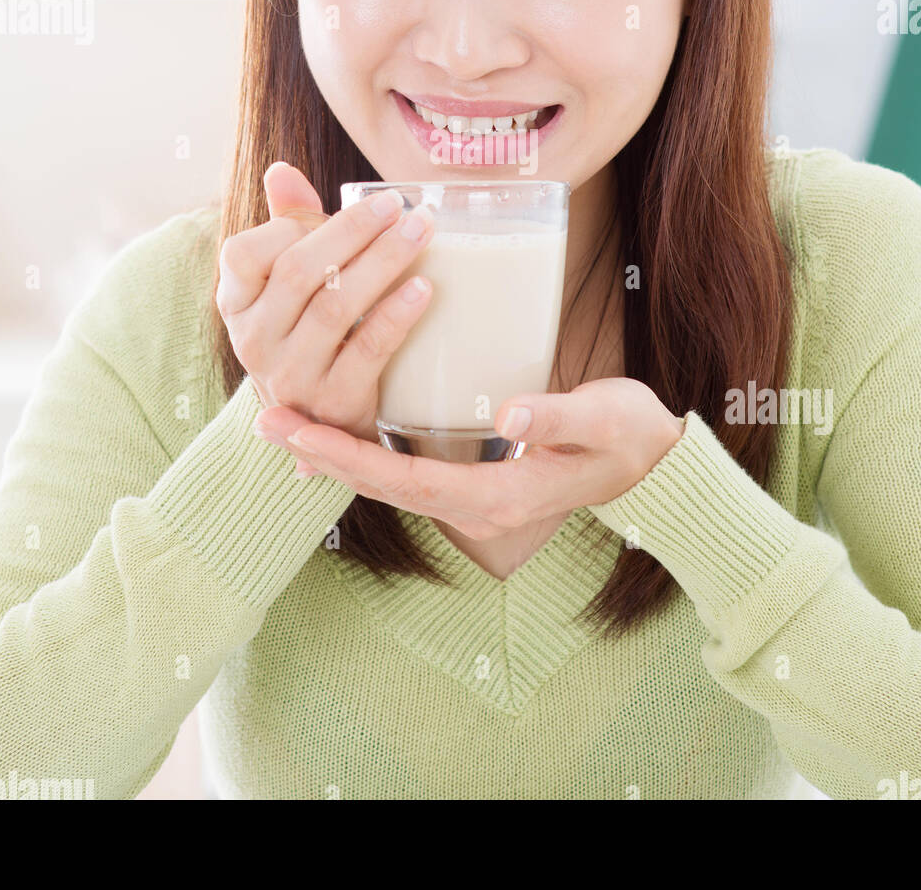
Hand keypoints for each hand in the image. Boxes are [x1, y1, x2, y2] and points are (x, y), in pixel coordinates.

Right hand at [216, 162, 435, 437]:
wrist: (325, 421)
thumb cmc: (309, 333)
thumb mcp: (289, 285)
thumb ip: (287, 225)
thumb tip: (281, 170)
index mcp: (236, 303)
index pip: (245, 252)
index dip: (293, 224)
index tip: (343, 208)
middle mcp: (253, 341)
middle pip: (299, 272)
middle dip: (353, 230)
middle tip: (399, 205)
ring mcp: (290, 376)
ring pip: (335, 307)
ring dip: (383, 262)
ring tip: (421, 231)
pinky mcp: (334, 403)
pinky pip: (368, 350)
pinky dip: (397, 314)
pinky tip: (424, 287)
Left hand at [255, 377, 685, 539]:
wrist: (653, 464)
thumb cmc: (629, 434)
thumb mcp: (602, 419)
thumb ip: (556, 416)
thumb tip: (508, 415)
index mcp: (498, 496)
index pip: (404, 480)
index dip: (346, 456)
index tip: (296, 429)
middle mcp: (477, 505)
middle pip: (383, 486)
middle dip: (323, 454)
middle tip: (267, 420)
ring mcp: (476, 497)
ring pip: (391, 482)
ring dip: (339, 454)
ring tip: (288, 423)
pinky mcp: (477, 479)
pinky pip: (409, 472)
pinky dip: (370, 453)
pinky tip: (345, 430)